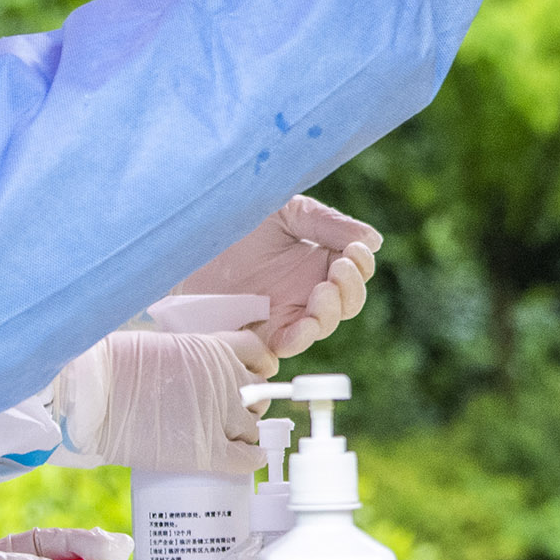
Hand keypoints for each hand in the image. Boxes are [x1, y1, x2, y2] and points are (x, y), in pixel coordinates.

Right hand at [90, 331, 265, 470]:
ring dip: (243, 434)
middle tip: (229, 414)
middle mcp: (227, 380)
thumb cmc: (115, 367)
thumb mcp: (165, 346)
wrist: (95, 394)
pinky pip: (248, 459)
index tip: (250, 379)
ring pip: (253, 429)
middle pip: (259, 396)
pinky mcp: (208, 451)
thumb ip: (191, 360)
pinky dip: (251, 461)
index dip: (258, 370)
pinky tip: (247, 460)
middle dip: (248, 405)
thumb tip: (195, 378)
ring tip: (224, 439)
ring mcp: (220, 416)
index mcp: (216, 349)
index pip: (261, 356)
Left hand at [177, 195, 379, 363]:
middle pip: (346, 304)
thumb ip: (328, 225)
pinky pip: (286, 347)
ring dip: (329, 314)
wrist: (186, 238)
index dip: (360, 267)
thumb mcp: (286, 213)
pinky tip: (296, 330)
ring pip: (322, 326)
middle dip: (350, 290)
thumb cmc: (233, 222)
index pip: (353, 273)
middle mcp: (303, 290)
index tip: (352, 253)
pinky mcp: (258, 332)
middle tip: (337, 270)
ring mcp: (283, 313)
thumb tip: (372, 241)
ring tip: (321, 292)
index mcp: (314, 260)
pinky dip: (297, 342)